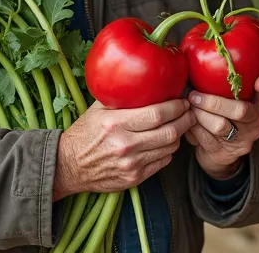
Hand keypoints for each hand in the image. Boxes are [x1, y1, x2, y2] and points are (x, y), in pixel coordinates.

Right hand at [53, 98, 193, 199]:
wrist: (68, 165)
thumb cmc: (85, 132)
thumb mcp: (98, 109)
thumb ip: (122, 97)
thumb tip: (146, 80)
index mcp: (116, 123)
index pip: (158, 114)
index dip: (176, 107)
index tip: (183, 101)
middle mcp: (125, 145)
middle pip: (169, 132)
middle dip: (185, 120)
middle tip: (190, 112)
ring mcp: (131, 164)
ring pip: (169, 148)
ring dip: (179, 136)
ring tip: (180, 126)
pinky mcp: (134, 178)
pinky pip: (162, 163)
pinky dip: (168, 151)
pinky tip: (166, 142)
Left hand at [185, 75, 258, 179]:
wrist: (219, 153)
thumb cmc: (219, 115)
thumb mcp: (225, 100)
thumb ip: (220, 83)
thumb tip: (193, 54)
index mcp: (256, 103)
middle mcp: (254, 122)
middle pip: (240, 110)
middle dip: (213, 102)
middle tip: (194, 96)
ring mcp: (242, 140)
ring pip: (220, 126)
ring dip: (200, 115)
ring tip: (189, 108)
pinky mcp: (226, 153)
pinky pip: (206, 139)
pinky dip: (193, 129)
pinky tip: (187, 123)